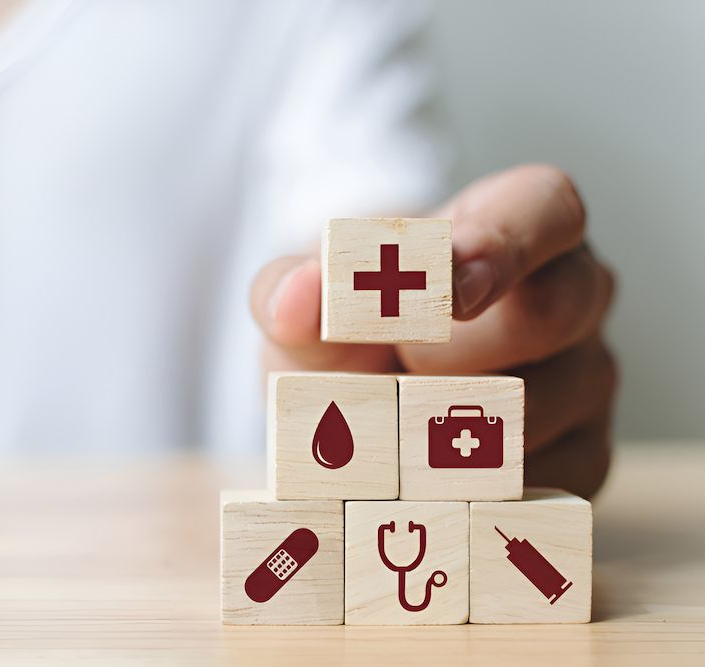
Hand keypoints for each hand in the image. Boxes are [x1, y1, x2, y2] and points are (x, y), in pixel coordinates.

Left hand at [250, 164, 616, 497]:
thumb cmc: (351, 324)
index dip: (502, 245)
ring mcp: (587, 376)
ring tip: (391, 426)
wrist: (356, 392)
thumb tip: (297, 296)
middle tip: (392, 371)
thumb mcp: (310, 300)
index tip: (444, 290)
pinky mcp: (587, 452)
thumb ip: (292, 288)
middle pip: (551, 313)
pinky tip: (424, 477)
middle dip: (453, 352)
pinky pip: (546, 477)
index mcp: (518, 224)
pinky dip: (473, 486)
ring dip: (451, 427)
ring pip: (545, 406)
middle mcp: (571, 295)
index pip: (545, 208)